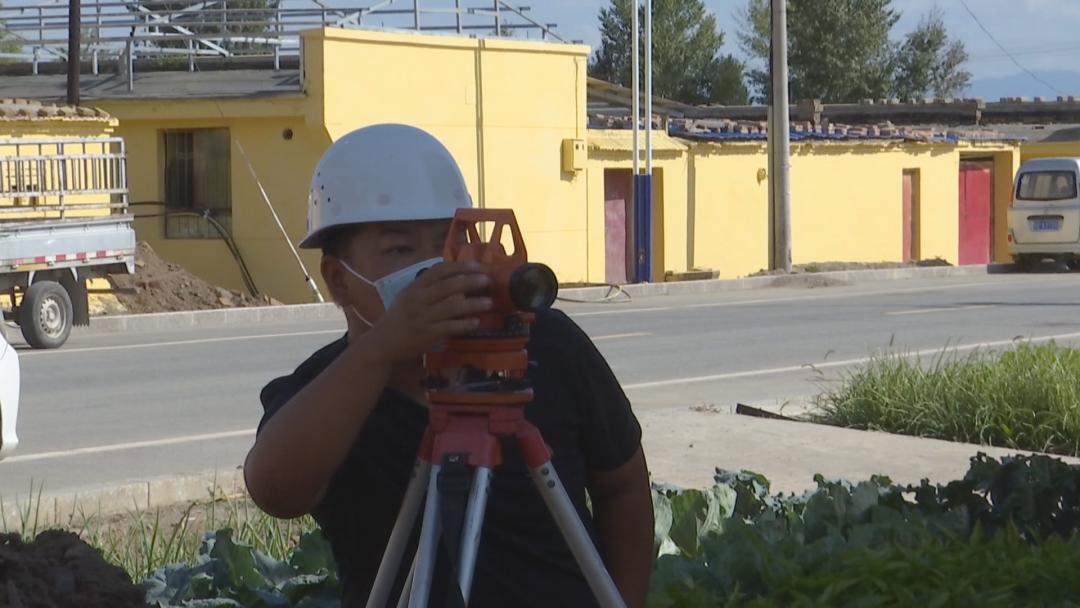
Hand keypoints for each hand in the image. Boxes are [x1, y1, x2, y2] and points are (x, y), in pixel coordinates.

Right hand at [364, 262, 491, 363]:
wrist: (383, 342)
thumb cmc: (400, 316)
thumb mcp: (409, 296)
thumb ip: (428, 286)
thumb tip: (457, 275)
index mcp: (415, 287)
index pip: (439, 271)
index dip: (460, 267)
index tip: (478, 266)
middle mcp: (418, 300)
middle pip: (447, 286)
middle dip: (470, 281)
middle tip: (488, 280)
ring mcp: (423, 318)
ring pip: (451, 308)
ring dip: (472, 304)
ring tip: (489, 302)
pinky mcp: (427, 335)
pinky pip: (450, 328)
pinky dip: (464, 325)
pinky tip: (476, 323)